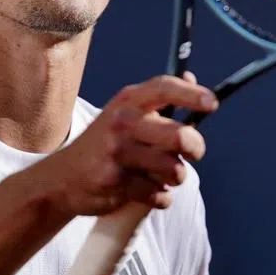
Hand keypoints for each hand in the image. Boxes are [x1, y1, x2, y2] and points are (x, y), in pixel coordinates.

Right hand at [41, 72, 216, 216]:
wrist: (63, 178)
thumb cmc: (104, 144)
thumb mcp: (124, 113)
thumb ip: (158, 100)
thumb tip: (191, 77)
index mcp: (128, 102)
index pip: (164, 89)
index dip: (191, 94)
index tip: (212, 103)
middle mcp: (122, 123)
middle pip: (180, 137)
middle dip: (196, 148)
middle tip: (194, 153)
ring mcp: (117, 153)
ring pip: (174, 170)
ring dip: (175, 177)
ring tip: (162, 175)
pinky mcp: (115, 182)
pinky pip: (158, 194)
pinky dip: (159, 197)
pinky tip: (147, 191)